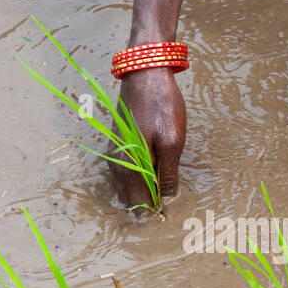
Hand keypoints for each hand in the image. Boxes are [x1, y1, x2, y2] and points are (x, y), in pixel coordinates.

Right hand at [112, 67, 185, 208]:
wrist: (144, 73)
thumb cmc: (160, 106)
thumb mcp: (172, 141)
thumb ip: (168, 173)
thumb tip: (167, 198)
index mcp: (129, 166)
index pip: (139, 202)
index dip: (153, 210)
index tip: (167, 213)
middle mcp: (117, 163)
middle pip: (129, 196)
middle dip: (145, 203)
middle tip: (164, 203)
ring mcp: (115, 153)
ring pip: (125, 185)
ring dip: (140, 191)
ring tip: (159, 192)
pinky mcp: (118, 143)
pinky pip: (124, 171)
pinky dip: (135, 179)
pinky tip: (149, 175)